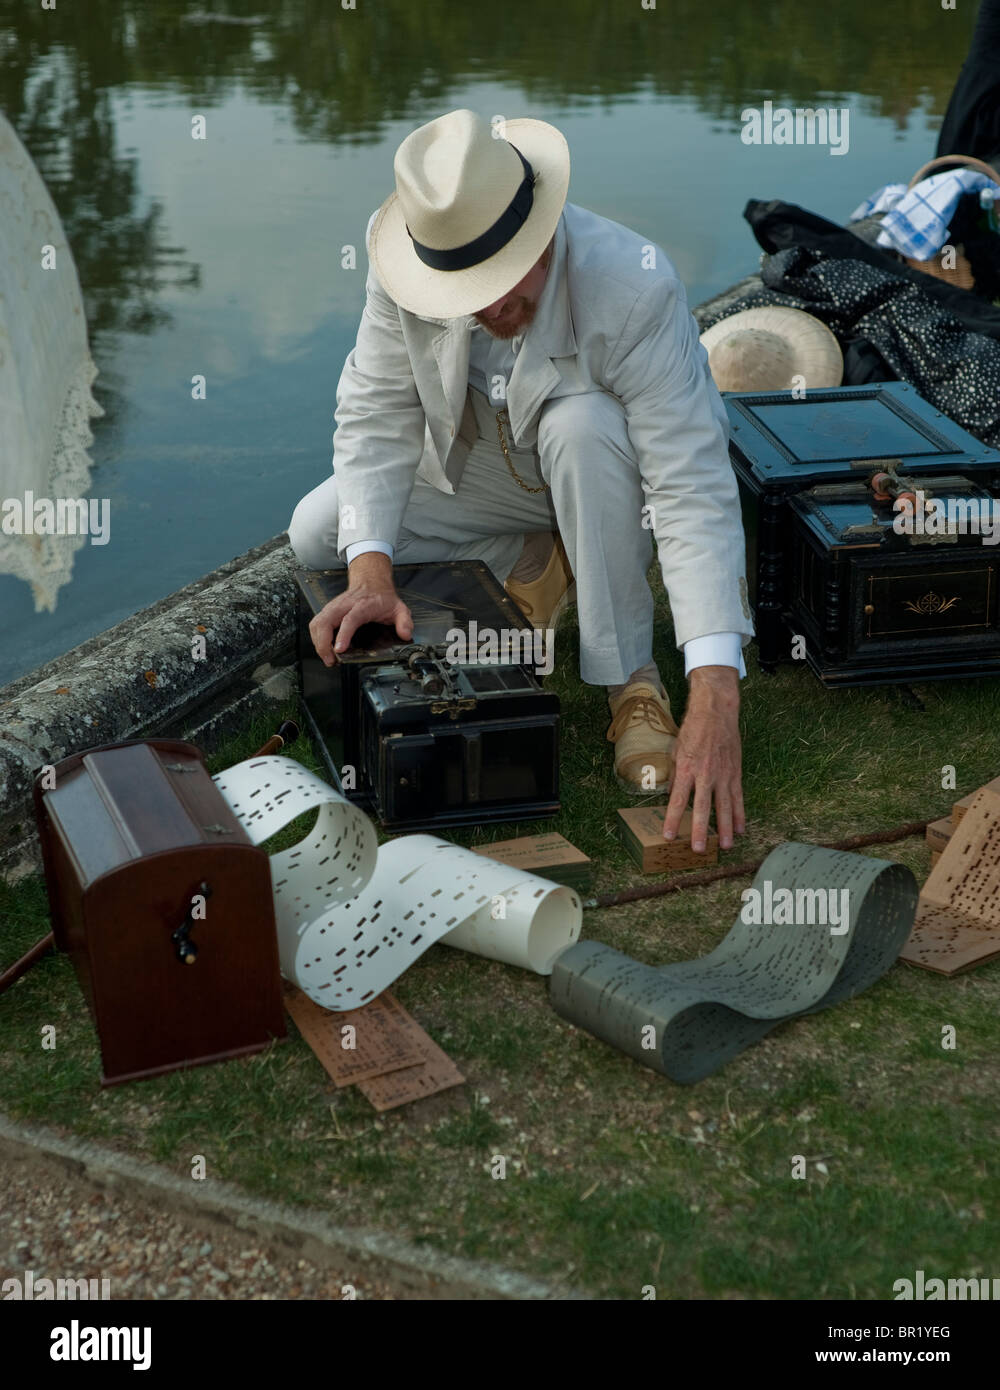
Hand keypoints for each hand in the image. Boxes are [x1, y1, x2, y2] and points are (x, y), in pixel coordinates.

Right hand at [308, 552, 412, 666]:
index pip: (349, 620)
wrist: (371, 582)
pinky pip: (316, 623)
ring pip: (317, 623)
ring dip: (318, 642)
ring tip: (327, 657)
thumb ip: (404, 621)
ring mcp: (334, 607)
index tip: (339, 649)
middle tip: (330, 660)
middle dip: (323, 643)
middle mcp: (345, 605)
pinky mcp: (327, 610)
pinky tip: (323, 647)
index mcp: (363, 605)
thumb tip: (405, 634)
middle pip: (325, 622)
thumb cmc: (382, 597)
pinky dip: (316, 637)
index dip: (343, 635)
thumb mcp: (399, 608)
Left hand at [662, 665, 744, 851]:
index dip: (672, 819)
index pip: (677, 800)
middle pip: (702, 808)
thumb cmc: (693, 730)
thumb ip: (675, 775)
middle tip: (697, 849)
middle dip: (699, 830)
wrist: (716, 712)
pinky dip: (739, 814)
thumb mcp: (676, 751)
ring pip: (724, 807)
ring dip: (724, 828)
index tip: (668, 835)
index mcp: (686, 769)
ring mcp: (723, 775)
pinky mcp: (735, 773)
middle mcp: (705, 774)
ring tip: (724, 846)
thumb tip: (673, 795)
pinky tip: (740, 828)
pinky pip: (738, 797)